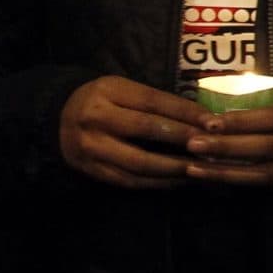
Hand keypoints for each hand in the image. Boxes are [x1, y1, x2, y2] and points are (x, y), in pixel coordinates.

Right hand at [61, 76, 210, 187]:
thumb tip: (201, 117)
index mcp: (108, 91)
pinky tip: (180, 181)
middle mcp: (97, 118)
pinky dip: (158, 183)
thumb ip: (156, 102)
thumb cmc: (103, 101)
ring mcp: (92, 147)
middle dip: (184, 138)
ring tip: (202, 168)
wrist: (58, 119)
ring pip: (140, 162)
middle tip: (213, 146)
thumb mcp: (123, 90)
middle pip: (147, 129)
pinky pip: (130, 180)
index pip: (154, 101)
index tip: (213, 122)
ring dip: (175, 167)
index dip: (185, 112)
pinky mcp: (92, 170)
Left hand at [184, 92, 272, 191]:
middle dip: (226, 148)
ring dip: (226, 172)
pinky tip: (217, 179)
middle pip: (265, 148)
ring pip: (264, 174)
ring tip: (195, 169)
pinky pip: (270, 186)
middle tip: (192, 145)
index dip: (240, 121)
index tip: (209, 122)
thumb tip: (229, 94)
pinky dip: (241, 182)